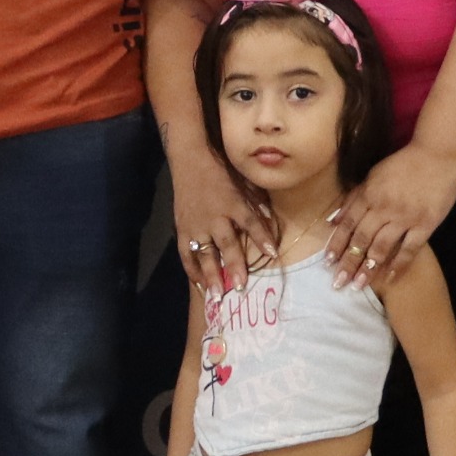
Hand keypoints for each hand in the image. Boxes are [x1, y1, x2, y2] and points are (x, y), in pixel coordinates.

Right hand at [166, 146, 278, 294]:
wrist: (189, 161)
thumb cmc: (221, 171)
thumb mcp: (243, 182)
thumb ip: (257, 203)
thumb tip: (270, 220)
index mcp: (232, 202)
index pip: (250, 222)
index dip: (261, 238)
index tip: (273, 254)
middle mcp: (214, 216)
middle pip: (226, 243)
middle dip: (234, 265)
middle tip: (240, 286)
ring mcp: (196, 224)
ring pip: (204, 253)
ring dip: (211, 274)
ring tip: (217, 294)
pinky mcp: (182, 228)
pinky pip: (186, 253)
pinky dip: (191, 269)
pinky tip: (199, 284)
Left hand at [326, 143, 455, 289]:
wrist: (438, 156)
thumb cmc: (404, 164)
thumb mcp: (373, 175)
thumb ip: (353, 199)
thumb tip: (332, 220)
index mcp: (369, 195)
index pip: (347, 223)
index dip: (336, 244)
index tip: (327, 262)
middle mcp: (383, 208)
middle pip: (361, 239)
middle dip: (348, 262)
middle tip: (338, 282)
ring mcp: (405, 218)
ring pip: (382, 247)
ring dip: (368, 267)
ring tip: (359, 285)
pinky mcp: (425, 225)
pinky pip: (409, 249)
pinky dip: (398, 265)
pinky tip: (389, 279)